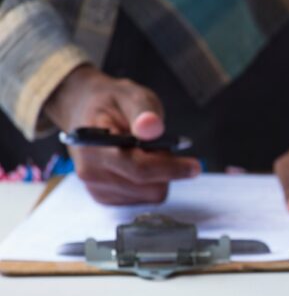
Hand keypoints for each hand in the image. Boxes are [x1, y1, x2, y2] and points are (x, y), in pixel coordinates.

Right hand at [44, 65, 200, 203]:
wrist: (85, 112)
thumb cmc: (112, 103)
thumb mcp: (131, 95)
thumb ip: (143, 111)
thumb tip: (152, 127)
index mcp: (94, 145)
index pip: (138, 168)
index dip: (170, 168)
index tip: (195, 166)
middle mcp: (91, 172)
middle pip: (148, 187)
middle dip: (166, 168)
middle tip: (162, 146)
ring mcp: (96, 188)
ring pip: (149, 195)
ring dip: (159, 176)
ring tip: (147, 152)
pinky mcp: (105, 198)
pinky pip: (143, 200)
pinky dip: (151, 184)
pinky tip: (141, 164)